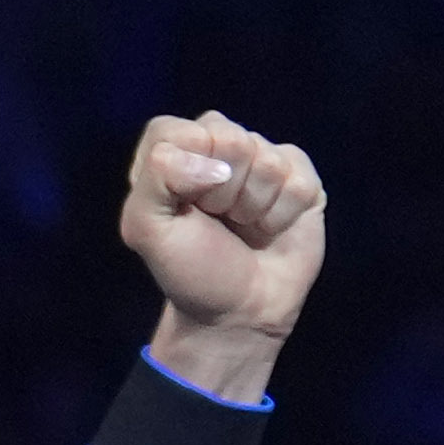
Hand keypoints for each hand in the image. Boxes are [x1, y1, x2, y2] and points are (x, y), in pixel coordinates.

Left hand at [118, 111, 325, 396]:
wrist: (239, 314)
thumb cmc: (189, 271)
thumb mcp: (145, 230)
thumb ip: (157, 178)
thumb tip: (211, 158)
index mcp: (171, 156)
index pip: (174, 130)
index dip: (183, 170)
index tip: (185, 208)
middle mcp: (216, 150)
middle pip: (228, 137)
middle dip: (222, 190)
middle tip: (218, 220)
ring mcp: (260, 160)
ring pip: (266, 158)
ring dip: (254, 206)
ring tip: (244, 228)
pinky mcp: (298, 176)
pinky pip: (298, 177)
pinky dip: (283, 213)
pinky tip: (272, 229)